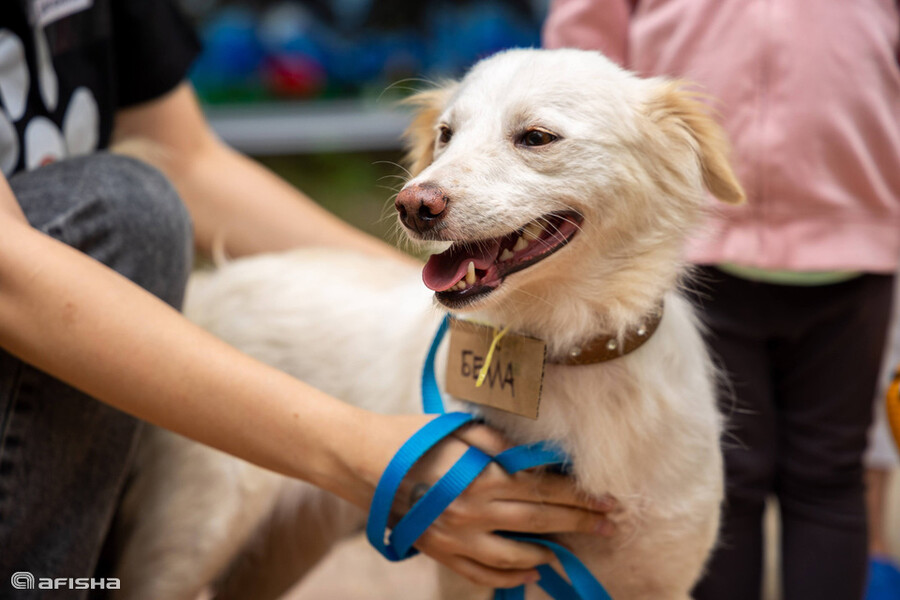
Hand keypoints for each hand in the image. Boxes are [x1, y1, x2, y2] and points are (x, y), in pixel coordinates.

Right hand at [349, 413, 617, 588]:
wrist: (365, 463)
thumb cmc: (415, 437)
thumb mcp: (462, 429)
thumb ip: (503, 445)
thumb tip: (540, 459)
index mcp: (484, 478)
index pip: (547, 491)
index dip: (582, 497)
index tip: (609, 501)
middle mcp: (476, 513)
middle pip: (541, 522)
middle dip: (580, 524)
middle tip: (609, 526)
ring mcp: (458, 538)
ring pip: (517, 555)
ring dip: (549, 553)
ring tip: (570, 550)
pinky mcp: (442, 552)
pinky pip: (484, 572)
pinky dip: (511, 574)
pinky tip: (530, 570)